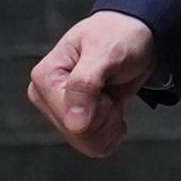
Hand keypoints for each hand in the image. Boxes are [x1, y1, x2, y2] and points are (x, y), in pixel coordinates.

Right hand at [26, 12, 155, 157]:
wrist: (136, 34)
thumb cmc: (120, 35)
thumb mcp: (106, 51)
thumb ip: (86, 85)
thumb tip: (74, 125)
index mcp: (45, 78)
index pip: (72, 122)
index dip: (101, 107)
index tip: (107, 80)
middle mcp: (46, 97)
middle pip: (79, 136)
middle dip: (106, 116)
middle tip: (111, 87)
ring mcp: (59, 110)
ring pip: (88, 144)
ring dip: (110, 123)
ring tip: (111, 94)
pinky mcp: (74, 120)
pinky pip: (94, 146)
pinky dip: (111, 130)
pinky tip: (113, 107)